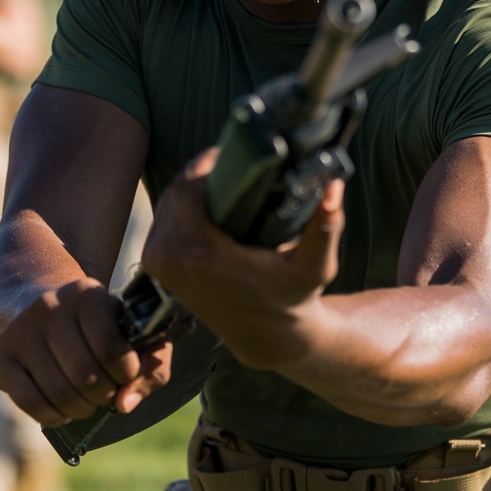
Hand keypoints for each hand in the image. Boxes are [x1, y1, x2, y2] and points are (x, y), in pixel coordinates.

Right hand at [0, 277, 172, 424]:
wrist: (44, 313)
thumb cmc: (99, 330)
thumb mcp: (134, 335)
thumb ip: (152, 364)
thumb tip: (125, 404)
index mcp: (86, 293)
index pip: (111, 347)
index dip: (127, 373)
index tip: (126, 375)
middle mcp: (48, 306)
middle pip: (85, 375)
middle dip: (104, 395)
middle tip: (106, 393)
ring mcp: (19, 330)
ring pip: (58, 392)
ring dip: (82, 409)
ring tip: (87, 402)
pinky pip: (29, 402)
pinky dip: (54, 417)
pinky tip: (63, 410)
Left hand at [142, 148, 344, 369]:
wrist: (268, 336)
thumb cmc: (293, 297)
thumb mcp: (315, 265)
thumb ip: (325, 226)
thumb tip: (334, 188)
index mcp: (202, 253)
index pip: (186, 188)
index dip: (204, 164)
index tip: (229, 154)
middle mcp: (172, 258)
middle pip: (175, 192)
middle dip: (200, 175)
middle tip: (230, 165)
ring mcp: (159, 264)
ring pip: (166, 205)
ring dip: (189, 190)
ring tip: (219, 181)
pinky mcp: (155, 267)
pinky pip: (161, 222)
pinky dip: (179, 209)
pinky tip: (203, 203)